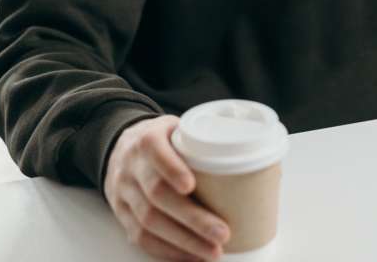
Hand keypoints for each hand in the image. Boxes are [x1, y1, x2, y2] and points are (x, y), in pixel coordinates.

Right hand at [104, 115, 229, 260]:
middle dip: (191, 218)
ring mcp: (124, 192)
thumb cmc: (164, 140)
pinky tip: (191, 256)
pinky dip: (167, 250)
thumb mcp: (179, 128)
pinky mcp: (122, 214)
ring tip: (212, 251)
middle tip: (221, 232)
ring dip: (183, 241)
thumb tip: (255, 159)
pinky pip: (141, 238)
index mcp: (148, 139)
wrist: (122, 148)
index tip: (191, 186)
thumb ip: (205, 141)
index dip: (172, 169)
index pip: (155, 151)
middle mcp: (132, 166)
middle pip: (156, 195)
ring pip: (148, 221)